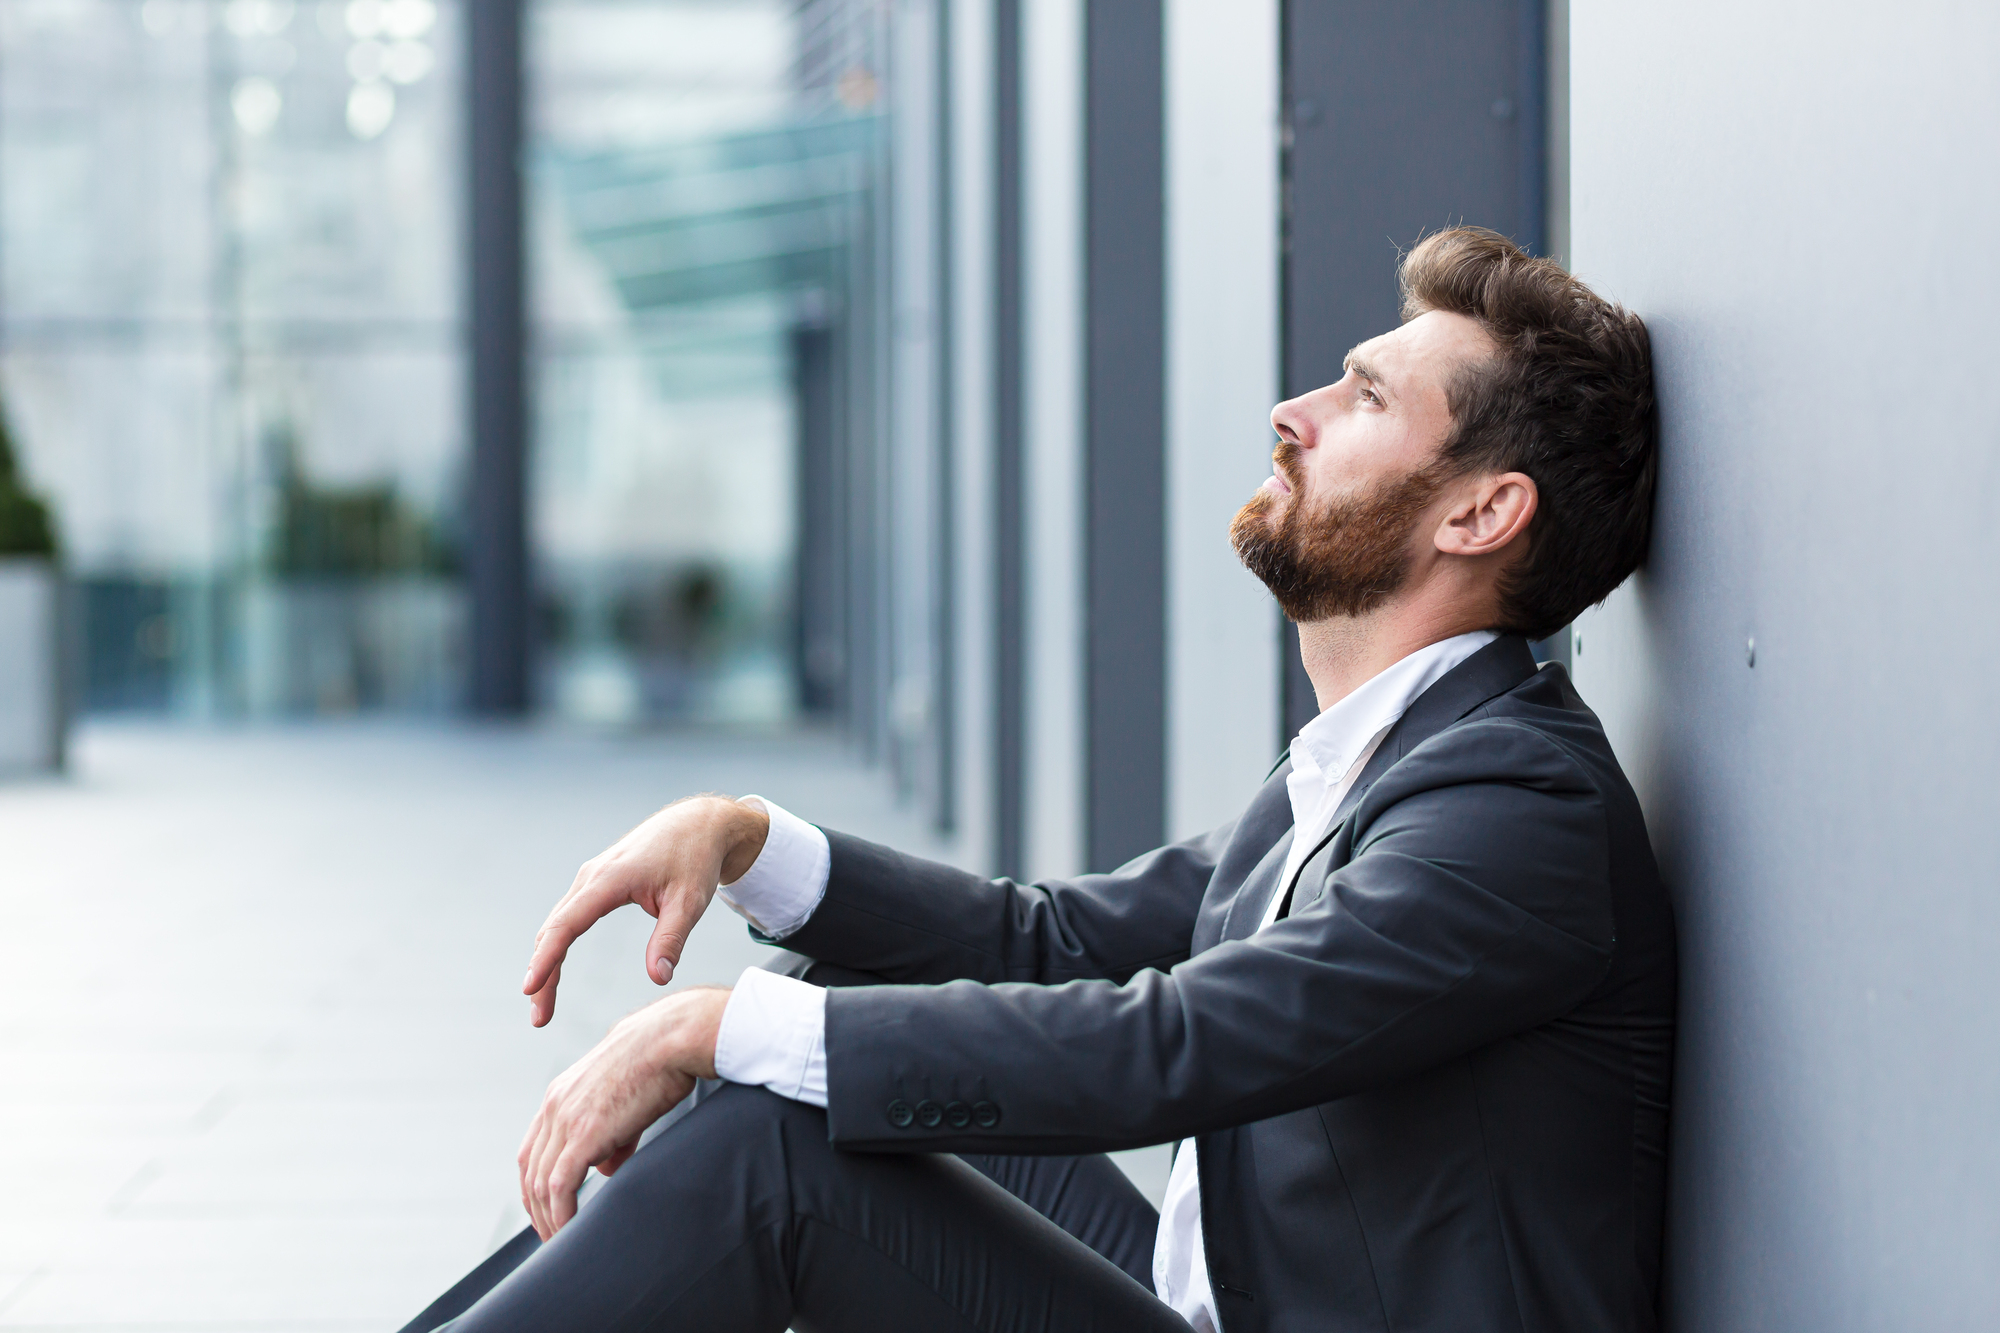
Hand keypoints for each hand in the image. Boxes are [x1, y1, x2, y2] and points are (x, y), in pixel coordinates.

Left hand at [517, 986, 729, 1238]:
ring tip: (562, 1243)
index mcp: (559, 1096)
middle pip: (529, 1171)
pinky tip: (570, 1231)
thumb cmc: (658, 1063)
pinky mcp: (584, 1134)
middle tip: (552, 1238)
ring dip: (548, 1219)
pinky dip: (561, 1215)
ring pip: (541, 1185)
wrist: (669, 1039)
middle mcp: (554, 1108)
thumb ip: (612, 1136)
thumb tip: (607, 1169)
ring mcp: (566, 1120)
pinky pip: (561, 1186)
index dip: (535, 1186)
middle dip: (537, 1210)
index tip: (547, 1211)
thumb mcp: (624, 1100)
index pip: (532, 1151)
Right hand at [521, 795, 768, 1024]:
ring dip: (546, 963)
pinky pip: (567, 917)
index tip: (529, 988)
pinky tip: (553, 970)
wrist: (697, 824)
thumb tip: (657, 978)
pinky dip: (556, 945)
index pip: (566, 925)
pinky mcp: (596, 883)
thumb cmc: (695, 860)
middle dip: (542, 974)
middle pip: (553, 930)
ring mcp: (590, 878)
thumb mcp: (690, 901)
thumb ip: (671, 939)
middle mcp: (591, 877)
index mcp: (608, 880)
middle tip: (539, 1020)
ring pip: (557, 924)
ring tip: (543, 1006)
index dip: (546, 959)